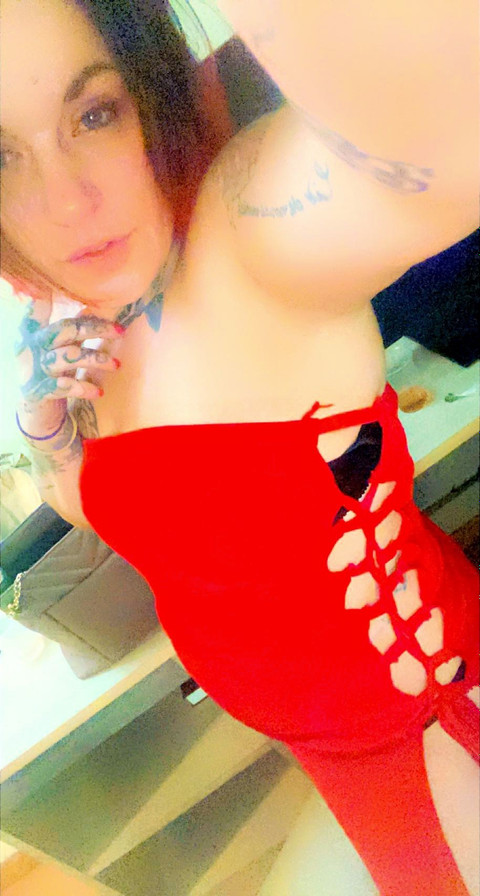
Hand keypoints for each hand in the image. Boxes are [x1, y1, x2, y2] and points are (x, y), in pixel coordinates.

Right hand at [10, 284, 124, 438]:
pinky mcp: (39, 391)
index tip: (66, 289)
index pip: (39, 309)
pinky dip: (83, 387)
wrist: (35, 409)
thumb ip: (70, 330)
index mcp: (32, 332)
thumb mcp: (56, 348)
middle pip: (65, 330)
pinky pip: (64, 386)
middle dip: (96, 328)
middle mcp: (30, 347)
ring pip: (69, 357)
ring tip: (116, 364)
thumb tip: (92, 306)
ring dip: (96, 359)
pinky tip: (99, 391)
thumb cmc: (50, 372)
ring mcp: (34, 369)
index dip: (48, 297)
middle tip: (120, 331)